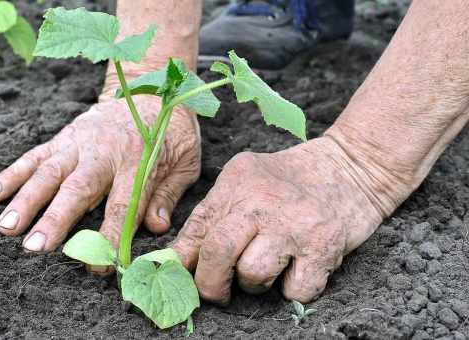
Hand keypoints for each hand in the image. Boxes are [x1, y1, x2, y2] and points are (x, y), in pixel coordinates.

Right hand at [0, 96, 200, 252]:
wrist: (149, 88)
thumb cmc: (170, 131)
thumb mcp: (185, 161)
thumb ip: (168, 194)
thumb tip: (157, 228)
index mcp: (139, 160)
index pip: (123, 205)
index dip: (111, 236)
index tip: (99, 266)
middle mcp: (104, 151)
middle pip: (78, 189)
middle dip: (55, 219)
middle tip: (34, 247)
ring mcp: (79, 142)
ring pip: (49, 172)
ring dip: (26, 200)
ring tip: (6, 228)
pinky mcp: (63, 137)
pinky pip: (34, 156)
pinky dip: (12, 173)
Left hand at [171, 137, 385, 303]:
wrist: (350, 168)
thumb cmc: (289, 181)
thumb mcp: (245, 183)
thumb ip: (212, 216)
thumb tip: (177, 260)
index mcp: (237, 183)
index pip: (197, 227)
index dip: (183, 261)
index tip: (183, 277)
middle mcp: (263, 201)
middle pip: (219, 252)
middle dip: (211, 283)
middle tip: (217, 291)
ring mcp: (295, 225)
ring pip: (253, 275)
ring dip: (255, 284)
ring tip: (267, 267)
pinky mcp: (324, 247)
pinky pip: (294, 291)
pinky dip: (293, 290)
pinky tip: (298, 269)